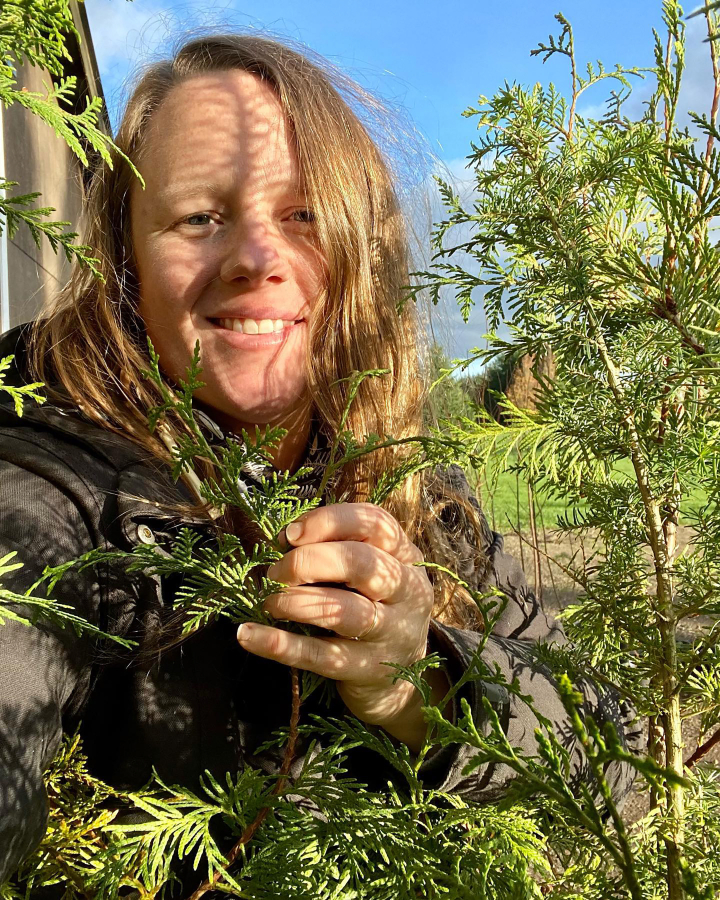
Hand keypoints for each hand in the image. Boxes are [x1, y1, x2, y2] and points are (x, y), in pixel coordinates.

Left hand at [236, 503, 447, 748]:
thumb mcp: (370, 572)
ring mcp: (392, 633)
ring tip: (270, 602)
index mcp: (406, 556)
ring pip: (344, 611)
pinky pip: (320, 656)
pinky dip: (280, 644)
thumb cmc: (373, 606)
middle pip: (363, 563)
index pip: (375, 524)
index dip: (329, 522)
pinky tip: (248, 635)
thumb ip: (337, 548)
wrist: (402, 677)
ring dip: (296, 602)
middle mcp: (408, 591)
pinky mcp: (368, 669)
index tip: (290, 534)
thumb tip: (285, 539)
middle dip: (309, 561)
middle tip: (276, 572)